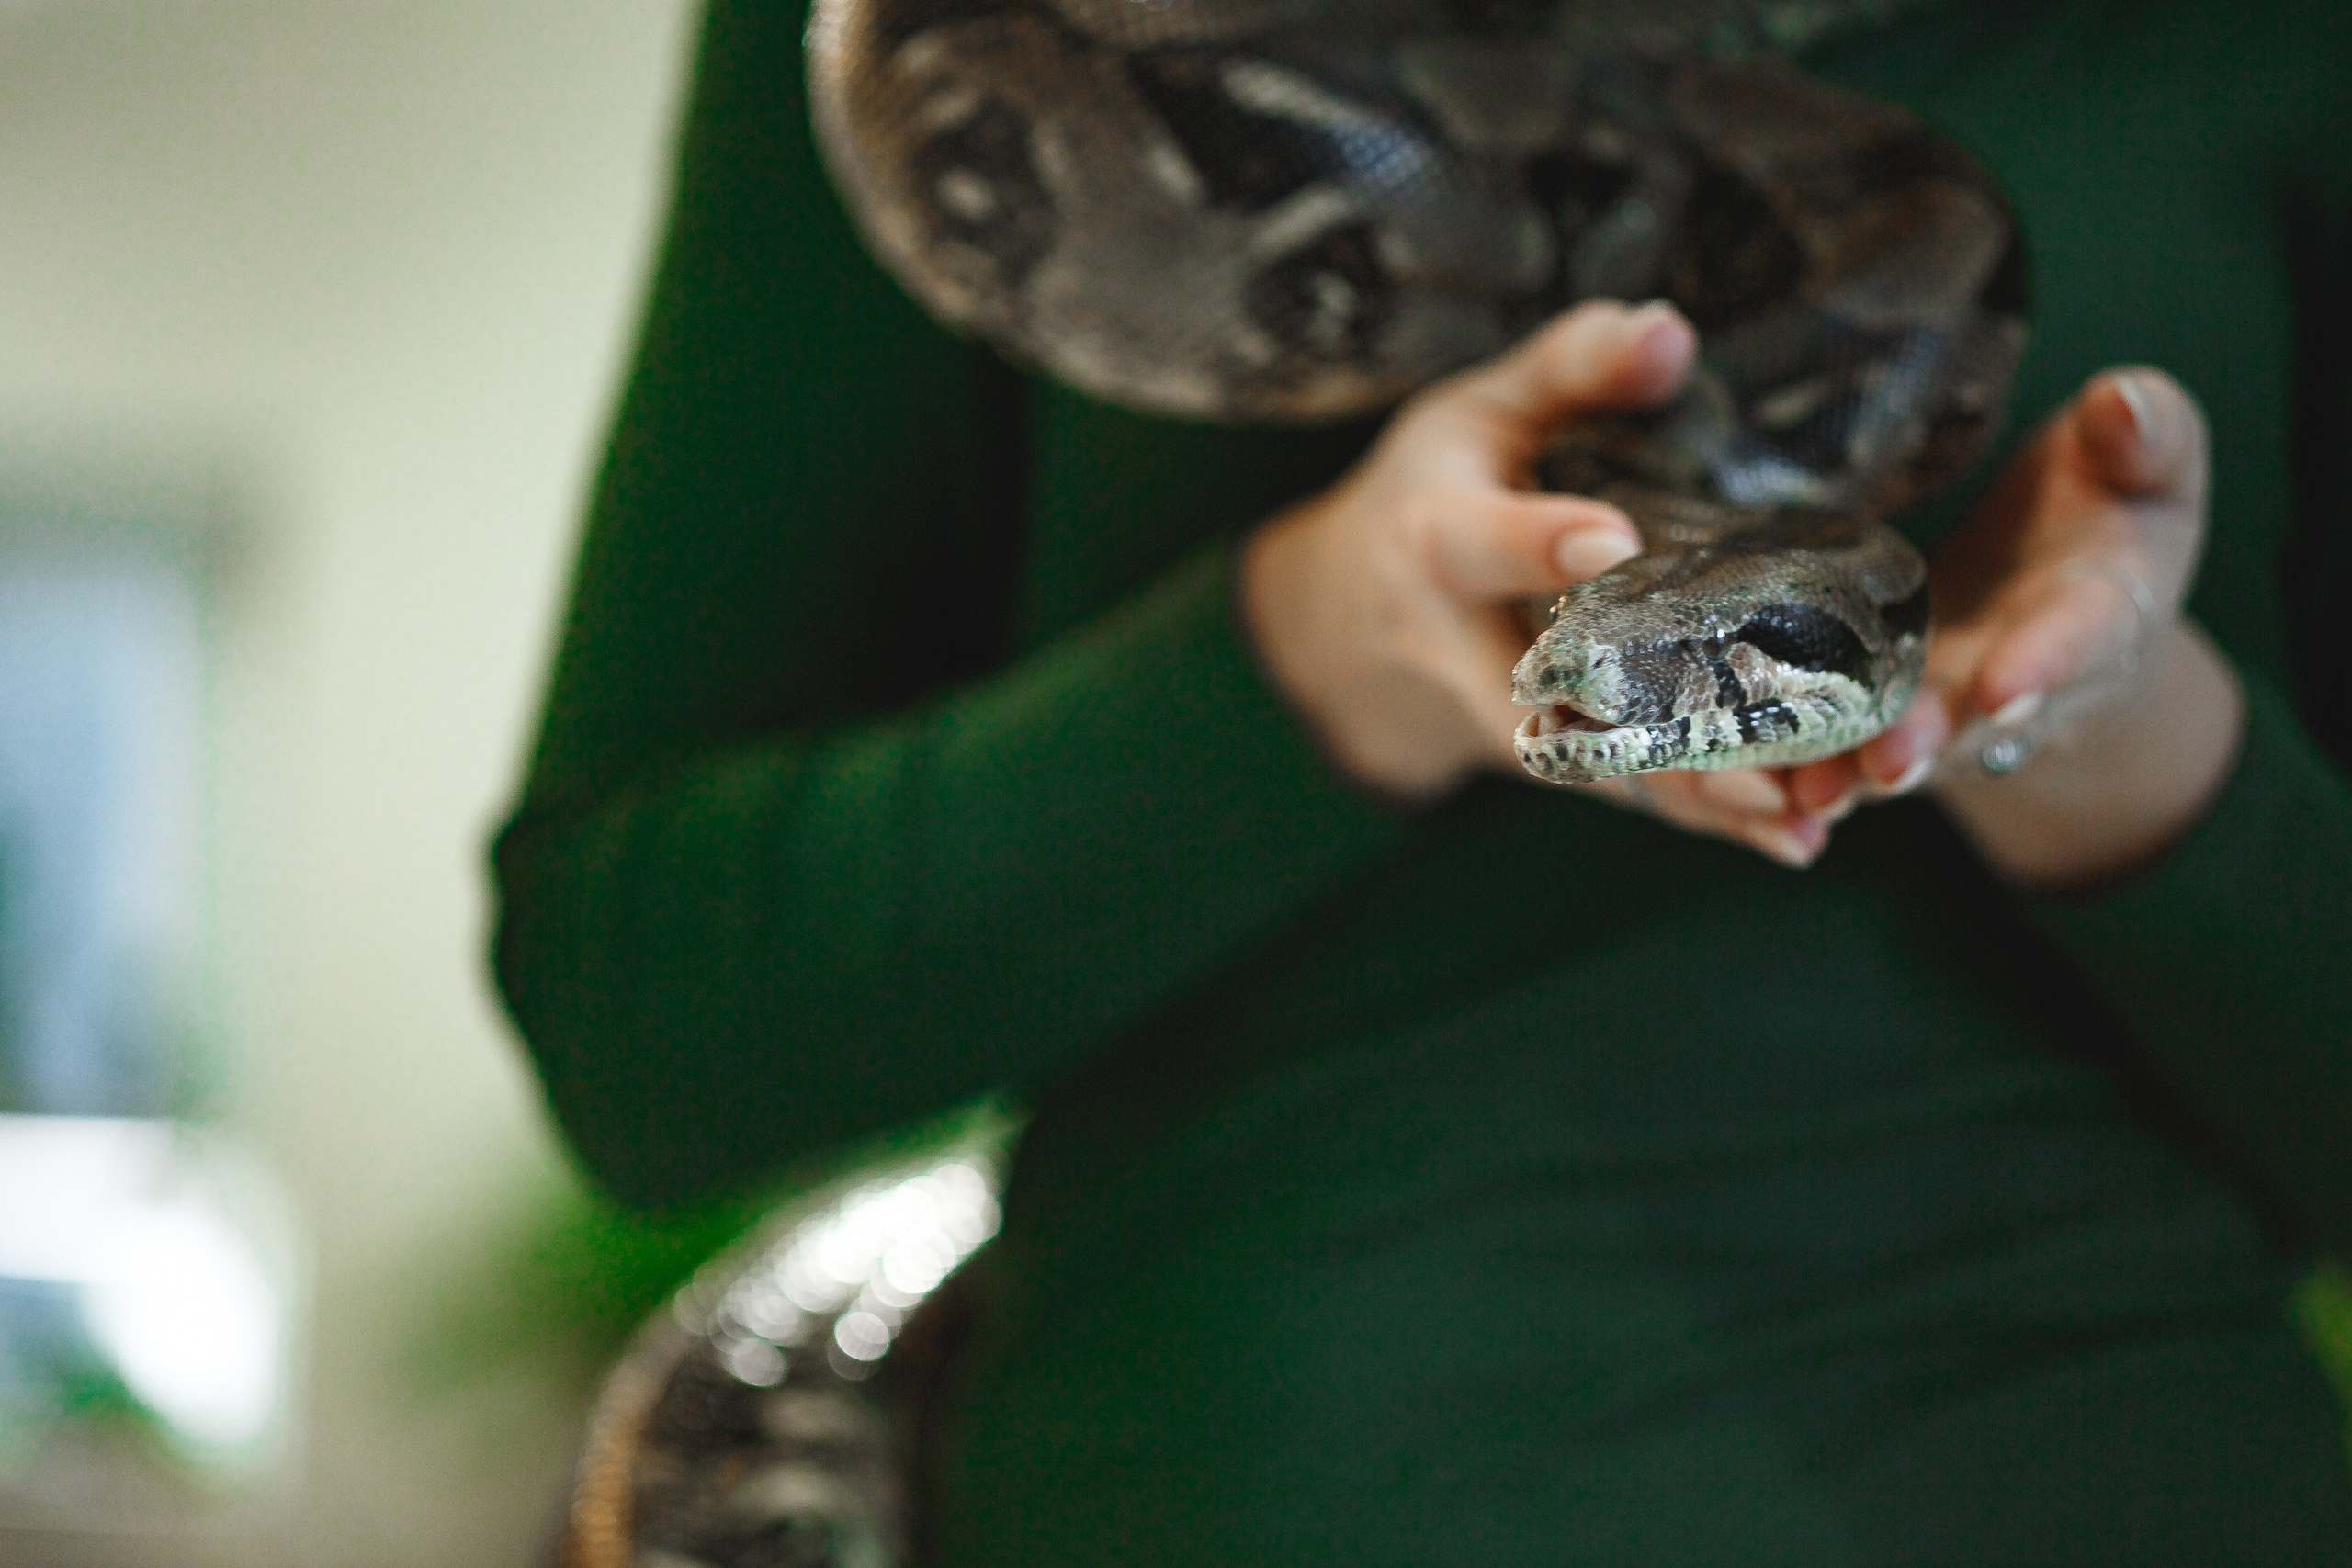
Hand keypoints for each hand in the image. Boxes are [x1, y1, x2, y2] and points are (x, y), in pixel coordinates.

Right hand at [1242, 300, 1840, 866]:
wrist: (1344, 620)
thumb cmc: (1430, 490)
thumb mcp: (1475, 410)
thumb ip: (1569, 369)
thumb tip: (1671, 332)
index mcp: (1437, 539)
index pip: (1483, 542)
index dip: (1540, 543)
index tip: (1607, 540)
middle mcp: (1460, 647)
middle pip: (1553, 697)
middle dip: (1650, 730)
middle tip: (1748, 755)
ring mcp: (1497, 717)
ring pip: (1598, 767)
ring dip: (1697, 796)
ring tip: (1797, 815)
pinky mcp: (1541, 756)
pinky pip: (1622, 792)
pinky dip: (1704, 820)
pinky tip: (1792, 839)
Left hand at [1787, 368, 2244, 887]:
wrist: (2078, 591)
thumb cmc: (2115, 505)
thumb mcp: (2150, 465)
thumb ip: (2147, 437)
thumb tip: (2123, 403)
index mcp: (2101, 610)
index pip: (2079, 637)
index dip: (2046, 664)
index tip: (2007, 686)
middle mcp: (2020, 675)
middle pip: (1977, 718)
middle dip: (1931, 739)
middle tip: (1887, 762)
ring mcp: (1949, 703)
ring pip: (1904, 744)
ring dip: (1856, 768)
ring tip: (1811, 789)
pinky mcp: (1889, 707)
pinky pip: (1846, 743)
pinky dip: (1806, 764)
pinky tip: (1754, 778)